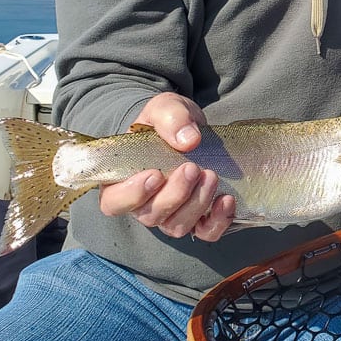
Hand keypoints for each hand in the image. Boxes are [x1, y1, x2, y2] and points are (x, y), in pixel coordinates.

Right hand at [97, 92, 235, 241]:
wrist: (192, 129)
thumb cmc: (168, 122)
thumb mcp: (166, 108)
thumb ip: (171, 118)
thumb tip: (188, 140)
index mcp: (122, 180)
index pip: (114, 203)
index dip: (131, 195)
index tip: (155, 174)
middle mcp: (144, 204)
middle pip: (151, 216)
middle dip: (174, 194)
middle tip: (192, 168)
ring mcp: (171, 214)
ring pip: (177, 226)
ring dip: (196, 204)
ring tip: (211, 175)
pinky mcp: (198, 218)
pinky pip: (206, 232)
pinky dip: (218, 221)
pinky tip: (226, 199)